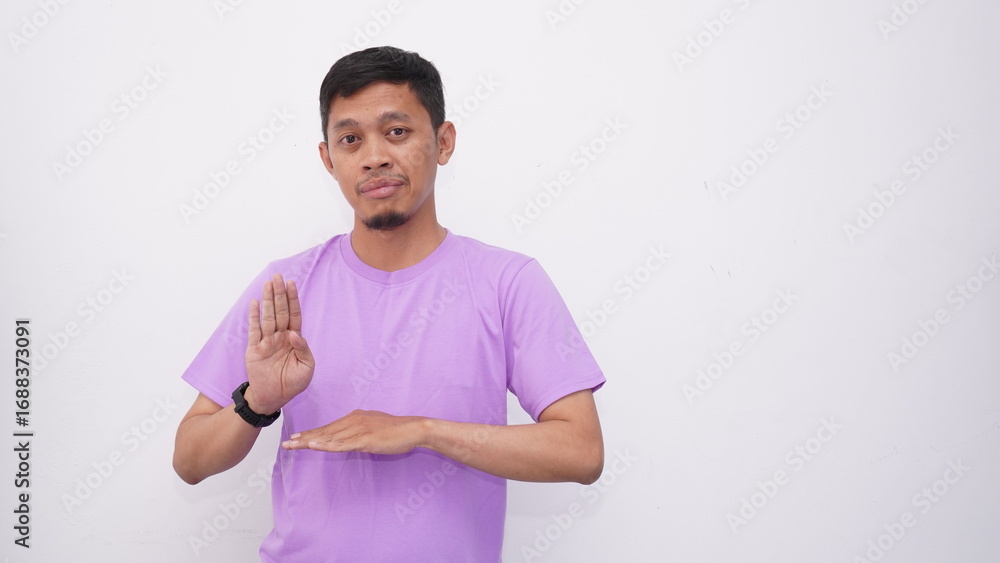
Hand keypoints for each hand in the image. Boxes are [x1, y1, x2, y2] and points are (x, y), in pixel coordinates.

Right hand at [244, 273, 314, 413]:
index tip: (292, 284)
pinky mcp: (254, 349)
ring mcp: (267, 341)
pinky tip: (254, 303)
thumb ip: (303, 349)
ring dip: (267, 300)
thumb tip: (294, 334)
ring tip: (268, 284)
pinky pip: (254, 330)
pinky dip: (254, 317)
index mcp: (294, 339)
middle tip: (278, 276)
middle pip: (281, 311)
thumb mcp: (306, 368)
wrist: (273, 398)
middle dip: (279, 294)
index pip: (294, 315)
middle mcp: (280, 337)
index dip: (293, 299)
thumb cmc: (293, 383)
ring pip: (268, 317)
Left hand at [281, 410, 427, 454]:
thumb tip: (351, 437)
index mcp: (355, 417)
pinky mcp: (364, 440)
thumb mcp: (374, 427)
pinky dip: (326, 446)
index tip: (297, 438)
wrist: (413, 429)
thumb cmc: (396, 430)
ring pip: (329, 438)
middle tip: (287, 444)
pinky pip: (341, 444)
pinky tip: (314, 447)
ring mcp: (358, 430)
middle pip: (324, 431)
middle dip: (304, 438)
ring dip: (309, 442)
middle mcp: (353, 421)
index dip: (312, 433)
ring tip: (293, 447)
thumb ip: (360, 431)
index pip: (329, 427)